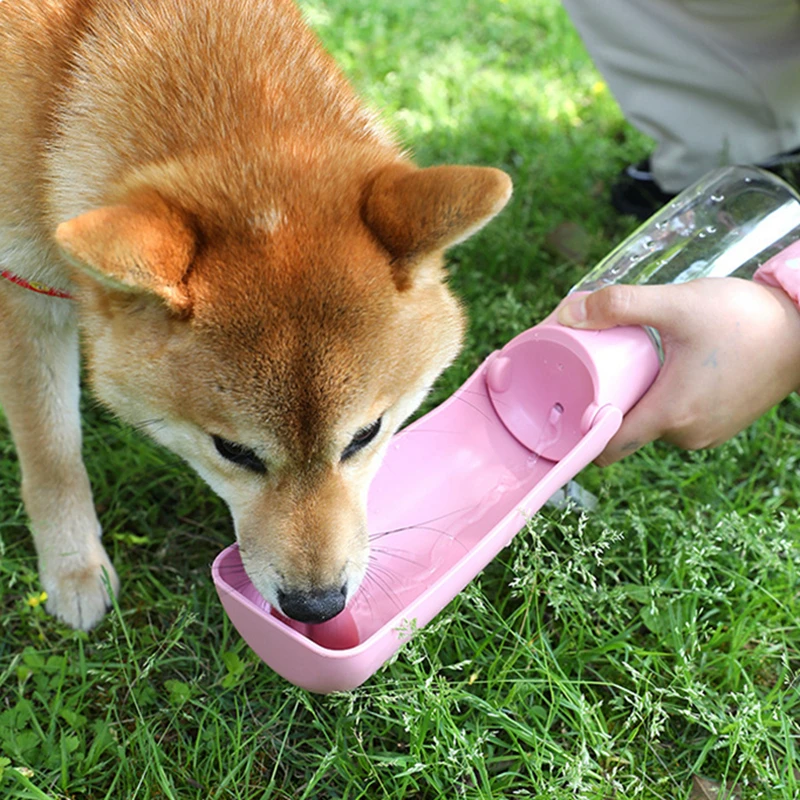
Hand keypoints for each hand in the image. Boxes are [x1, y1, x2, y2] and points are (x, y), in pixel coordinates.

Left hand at [556, 278, 799, 465]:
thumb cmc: (745, 318)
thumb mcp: (676, 303)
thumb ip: (619, 304)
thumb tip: (568, 312)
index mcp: (671, 414)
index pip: (609, 445)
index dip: (582, 431)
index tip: (565, 405)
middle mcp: (687, 434)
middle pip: (628, 431)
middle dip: (609, 404)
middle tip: (597, 369)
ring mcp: (707, 433)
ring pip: (653, 424)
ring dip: (639, 400)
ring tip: (631, 366)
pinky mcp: (722, 424)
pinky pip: (678, 419)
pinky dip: (665, 400)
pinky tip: (663, 373)